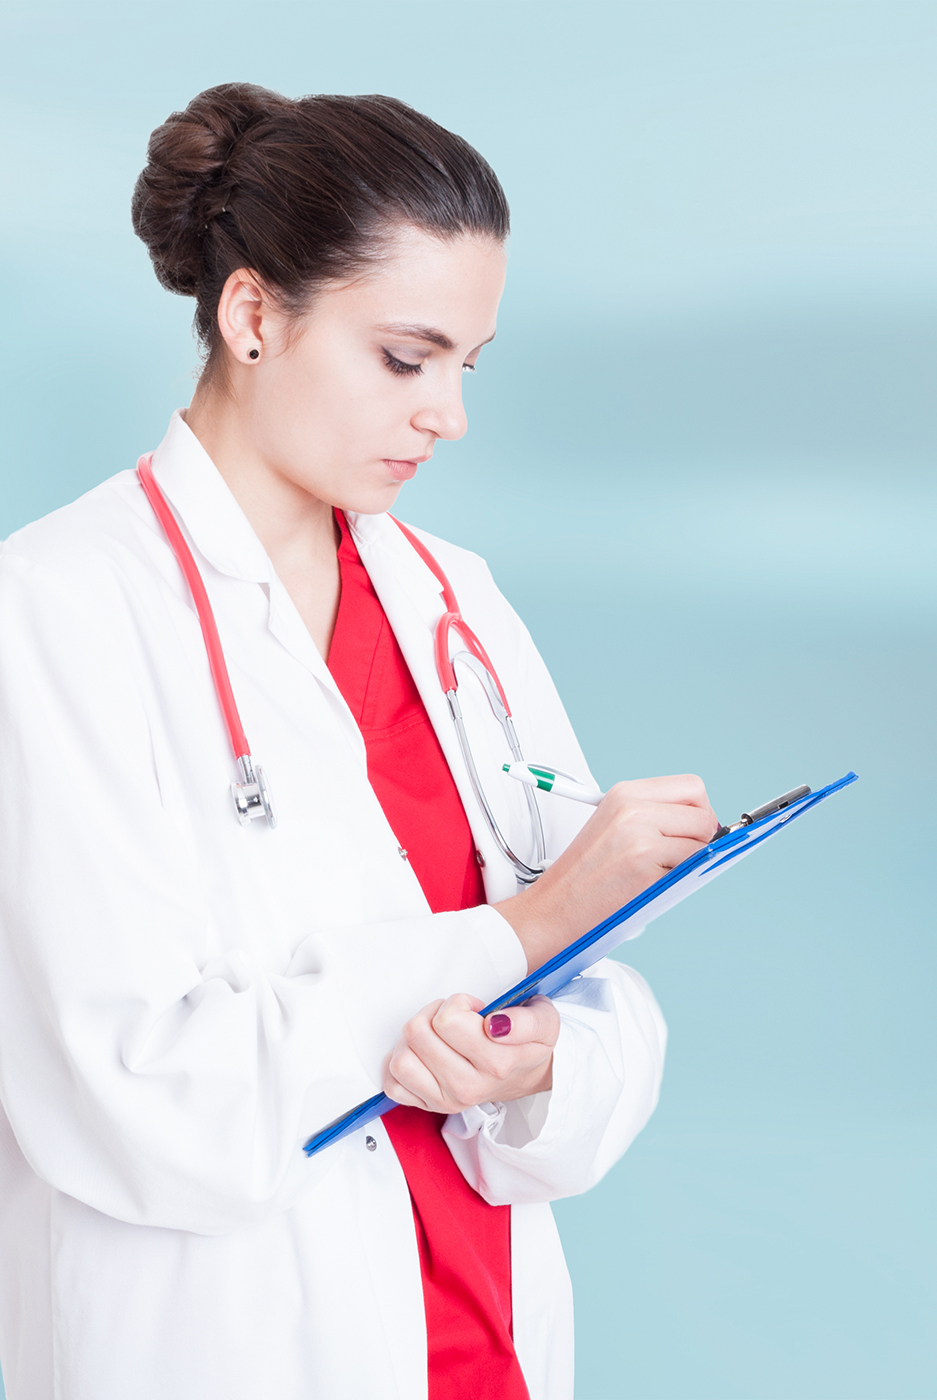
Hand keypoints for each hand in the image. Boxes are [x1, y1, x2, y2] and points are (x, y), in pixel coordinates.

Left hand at [382, 993, 559, 1113]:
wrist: (525, 1074)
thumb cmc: (527, 1043)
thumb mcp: (543, 1021)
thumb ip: (526, 1020)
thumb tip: (496, 1024)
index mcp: (496, 1064)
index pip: (448, 1020)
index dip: (458, 1004)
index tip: (474, 1010)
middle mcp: (468, 1088)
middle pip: (417, 1033)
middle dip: (433, 1014)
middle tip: (454, 1019)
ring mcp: (445, 1100)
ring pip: (401, 1059)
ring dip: (415, 1038)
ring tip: (438, 1035)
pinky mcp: (428, 1106)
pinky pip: (393, 1085)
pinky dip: (402, 1063)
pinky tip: (424, 1055)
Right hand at [496, 773, 718, 972]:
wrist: (554, 908)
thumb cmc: (584, 877)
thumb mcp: (614, 827)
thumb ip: (654, 816)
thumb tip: (707, 825)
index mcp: (624, 793)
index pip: (691, 786)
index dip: (698, 810)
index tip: (690, 831)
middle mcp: (632, 806)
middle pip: (703, 809)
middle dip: (703, 834)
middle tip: (681, 854)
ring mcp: (639, 833)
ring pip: (703, 837)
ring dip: (692, 858)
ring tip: (659, 871)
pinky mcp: (645, 861)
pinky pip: (692, 863)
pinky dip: (682, 876)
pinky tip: (653, 883)